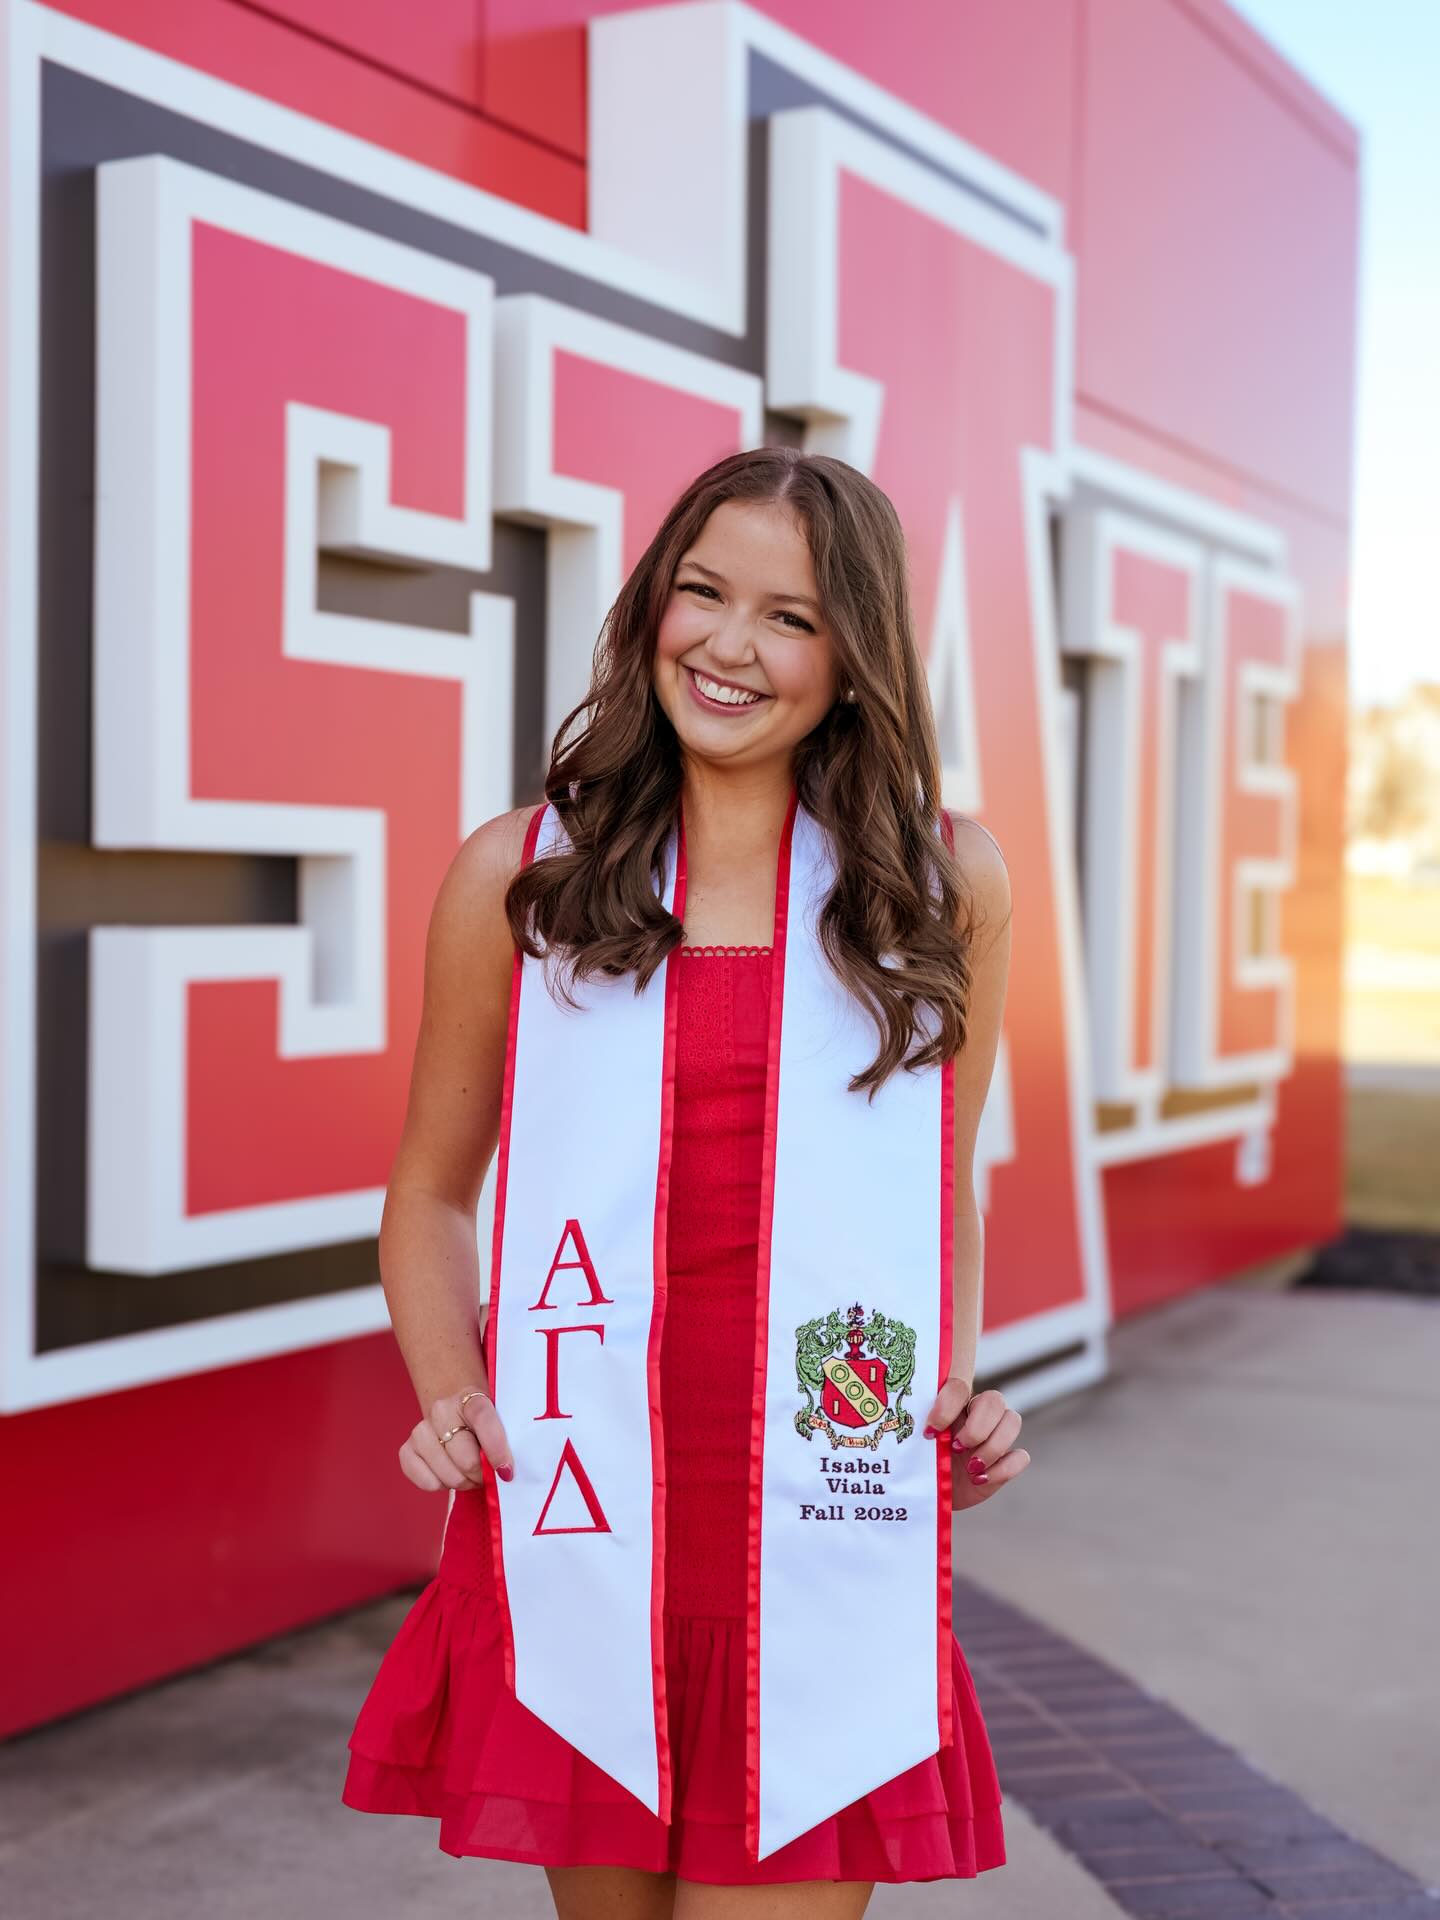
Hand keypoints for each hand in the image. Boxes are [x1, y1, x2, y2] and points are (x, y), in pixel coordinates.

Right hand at [399, 1384, 514, 1493]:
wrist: (455, 1411)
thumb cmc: (482, 1423)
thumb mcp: (499, 1421)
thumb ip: (506, 1440)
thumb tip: (506, 1472)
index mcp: (470, 1398)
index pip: (484, 1421)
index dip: (498, 1451)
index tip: (506, 1472)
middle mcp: (441, 1410)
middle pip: (467, 1460)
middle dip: (481, 1475)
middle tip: (486, 1473)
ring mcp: (421, 1430)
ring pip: (449, 1475)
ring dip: (464, 1482)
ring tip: (469, 1473)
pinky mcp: (407, 1450)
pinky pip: (427, 1483)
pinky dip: (442, 1486)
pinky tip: (448, 1472)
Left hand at [922, 1376, 1029, 1508]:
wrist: (935, 1493)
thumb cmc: (923, 1463)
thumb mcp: (917, 1446)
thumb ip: (919, 1433)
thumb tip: (918, 1430)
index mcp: (954, 1403)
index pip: (958, 1387)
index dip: (947, 1406)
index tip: (930, 1431)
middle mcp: (979, 1413)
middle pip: (994, 1400)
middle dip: (977, 1428)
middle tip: (957, 1448)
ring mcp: (997, 1435)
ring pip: (1013, 1421)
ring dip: (992, 1447)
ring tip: (971, 1468)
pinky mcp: (1008, 1460)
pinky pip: (1021, 1456)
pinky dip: (1002, 1469)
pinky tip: (980, 1479)